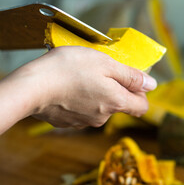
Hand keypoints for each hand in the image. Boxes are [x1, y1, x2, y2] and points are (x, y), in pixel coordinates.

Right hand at [11, 46, 156, 128]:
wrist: (32, 87)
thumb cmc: (68, 69)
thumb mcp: (104, 63)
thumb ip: (130, 75)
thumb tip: (151, 85)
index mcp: (115, 102)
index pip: (141, 106)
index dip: (140, 92)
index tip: (129, 78)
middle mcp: (102, 117)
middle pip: (117, 104)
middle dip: (112, 87)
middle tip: (97, 69)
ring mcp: (83, 122)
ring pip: (97, 106)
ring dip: (93, 92)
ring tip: (77, 75)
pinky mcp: (66, 122)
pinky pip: (79, 110)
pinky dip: (77, 99)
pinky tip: (65, 86)